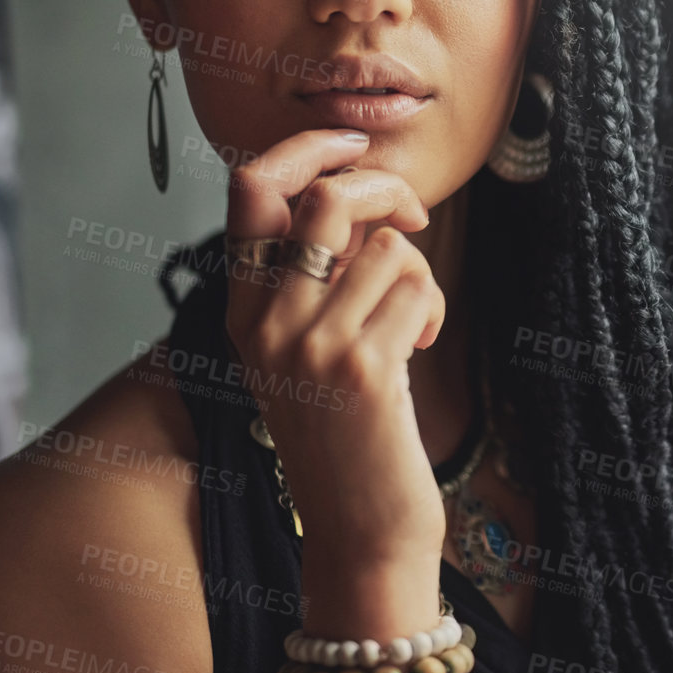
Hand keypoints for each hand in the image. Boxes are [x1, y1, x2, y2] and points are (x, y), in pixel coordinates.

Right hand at [223, 129, 447, 566]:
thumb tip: (358, 194)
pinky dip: (432, 306)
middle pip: (327, 197)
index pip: (250, 189)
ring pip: (387, 245)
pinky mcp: (363, 368)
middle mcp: (265, 322)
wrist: (359, 530)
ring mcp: (310, 345)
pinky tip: (421, 345)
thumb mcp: (303, 350)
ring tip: (413, 317)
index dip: (307, 148)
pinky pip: (415, 286)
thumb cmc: (345, 433)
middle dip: (385, 189)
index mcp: (241, 310)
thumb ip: (316, 275)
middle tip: (412, 218)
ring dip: (418, 272)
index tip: (354, 143)